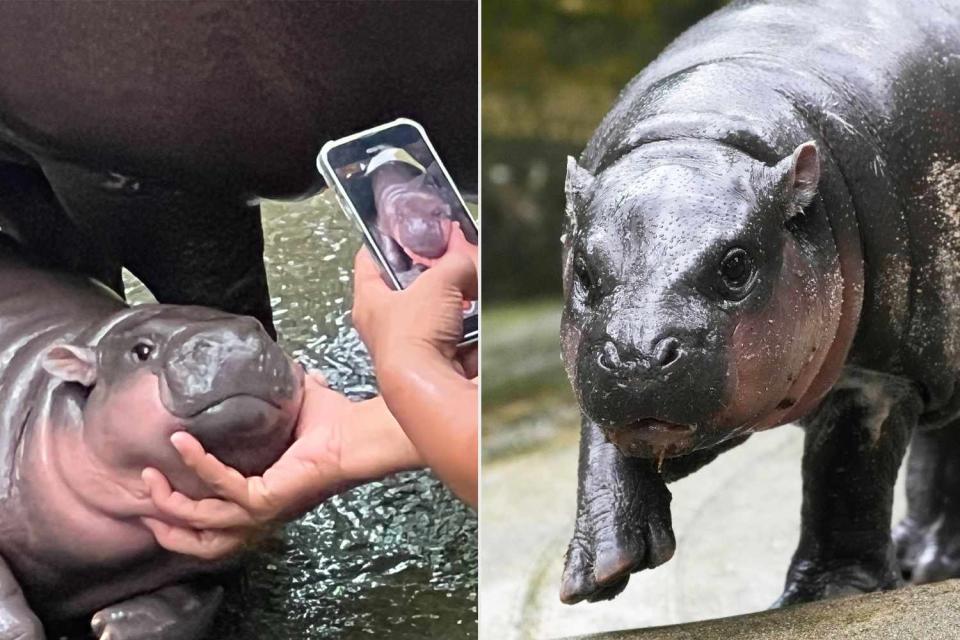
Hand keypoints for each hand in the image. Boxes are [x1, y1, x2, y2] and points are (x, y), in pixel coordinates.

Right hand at [141, 374, 357, 559]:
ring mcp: (263, 510)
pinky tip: (182, 443)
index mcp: (261, 499)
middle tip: (144, 490)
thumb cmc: (335, 425)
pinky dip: (199, 464)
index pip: (213, 524)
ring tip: (150, 476)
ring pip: (203, 524)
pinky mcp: (267, 499)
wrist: (359, 433)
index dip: (179, 516)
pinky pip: (223, 486)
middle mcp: (260, 513)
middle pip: (201, 541)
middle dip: (166, 522)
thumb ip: (274, 397)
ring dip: (171, 502)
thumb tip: (274, 366)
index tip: (155, 489)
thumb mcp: (290, 411)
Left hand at [352, 222, 477, 377]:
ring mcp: (411, 346)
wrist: (431, 386)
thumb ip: (455, 263)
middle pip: (412, 287)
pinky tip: (478, 322)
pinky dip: (470, 329)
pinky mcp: (434, 363)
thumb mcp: (438, 281)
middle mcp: (385, 325)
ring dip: (457, 304)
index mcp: (369, 300)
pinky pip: (456, 337)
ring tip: (470, 294)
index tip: (402, 230)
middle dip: (437, 276)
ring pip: (438, 312)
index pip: (369, 260)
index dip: (386, 241)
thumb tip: (466, 261)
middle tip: (452, 265)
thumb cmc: (412, 338)